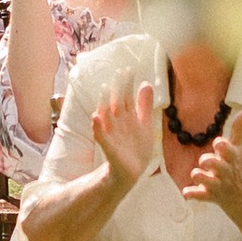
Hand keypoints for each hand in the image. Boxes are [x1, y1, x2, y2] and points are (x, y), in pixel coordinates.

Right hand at [89, 79, 161, 195]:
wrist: (131, 171)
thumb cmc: (136, 146)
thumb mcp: (144, 124)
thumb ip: (144, 105)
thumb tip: (146, 82)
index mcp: (126, 116)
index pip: (126, 96)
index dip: (127, 84)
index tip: (128, 69)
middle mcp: (117, 122)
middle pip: (117, 102)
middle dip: (118, 89)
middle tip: (118, 73)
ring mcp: (112, 134)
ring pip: (106, 116)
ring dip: (104, 103)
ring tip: (105, 89)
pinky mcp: (109, 147)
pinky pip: (101, 136)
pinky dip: (97, 127)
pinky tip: (95, 117)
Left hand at [186, 118, 241, 240]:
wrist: (241, 196)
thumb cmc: (236, 167)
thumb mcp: (238, 149)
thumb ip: (238, 131)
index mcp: (231, 159)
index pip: (228, 151)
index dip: (223, 147)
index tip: (218, 143)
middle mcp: (225, 172)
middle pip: (219, 166)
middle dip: (211, 162)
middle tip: (204, 160)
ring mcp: (217, 184)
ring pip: (208, 181)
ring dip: (201, 177)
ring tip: (196, 174)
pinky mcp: (208, 195)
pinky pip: (200, 195)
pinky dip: (193, 194)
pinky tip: (186, 192)